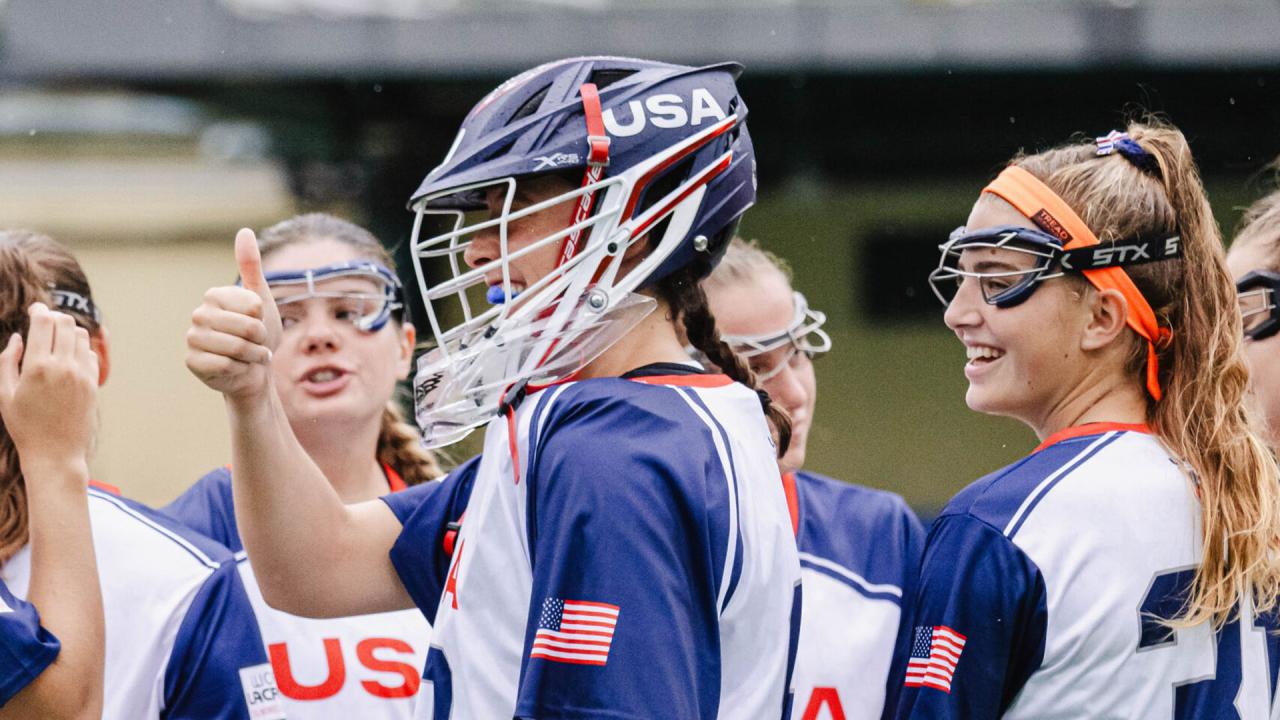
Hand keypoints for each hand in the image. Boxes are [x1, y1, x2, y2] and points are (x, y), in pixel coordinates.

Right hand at [0, 303, 98, 472]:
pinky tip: (67, 355)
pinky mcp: (93, 383)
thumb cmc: (24, 425)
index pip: (44, 322)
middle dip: (53, 317)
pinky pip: (90, 353)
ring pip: (80, 335)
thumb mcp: (4, 394)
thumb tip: (17, 337)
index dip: (39, 310)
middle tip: (43, 322)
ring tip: (55, 338)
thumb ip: (7, 361)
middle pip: (65, 323)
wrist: (55, 452)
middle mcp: (63, 366)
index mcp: (38, 366)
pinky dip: (79, 347)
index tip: (34, 309)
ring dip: (68, 331)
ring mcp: (82, 374)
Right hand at [185, 228, 281, 401]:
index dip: (263, 319)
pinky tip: (236, 368)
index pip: (253, 306)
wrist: (255, 369)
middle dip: (260, 340)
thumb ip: (251, 266)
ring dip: (253, 356)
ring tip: (250, 356)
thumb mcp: (261, 298)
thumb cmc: (258, 334)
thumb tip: (244, 230)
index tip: (258, 322)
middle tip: (257, 344)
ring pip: (236, 348)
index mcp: (214, 296)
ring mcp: (192, 338)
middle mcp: (199, 314)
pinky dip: (239, 369)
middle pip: (246, 328)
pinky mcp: (192, 362)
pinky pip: (224, 365)